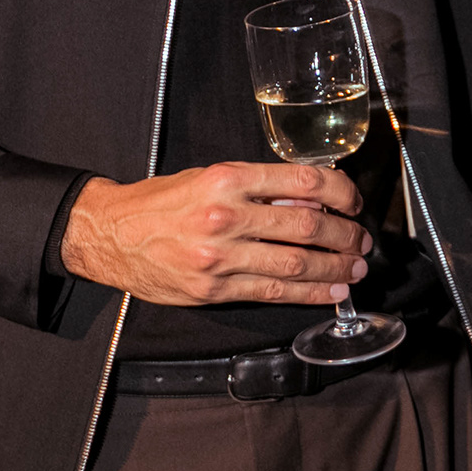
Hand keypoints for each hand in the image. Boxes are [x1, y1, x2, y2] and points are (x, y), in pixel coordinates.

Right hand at [60, 162, 370, 306]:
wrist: (110, 234)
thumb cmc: (161, 202)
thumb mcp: (209, 176)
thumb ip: (259, 187)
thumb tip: (312, 201)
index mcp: (227, 178)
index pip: (303, 181)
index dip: (340, 192)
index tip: (353, 202)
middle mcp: (225, 215)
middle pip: (306, 226)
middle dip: (344, 236)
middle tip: (361, 241)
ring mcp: (219, 257)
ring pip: (295, 264)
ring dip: (334, 268)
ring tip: (356, 269)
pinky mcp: (212, 289)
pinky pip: (271, 293)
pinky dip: (308, 294)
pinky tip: (330, 291)